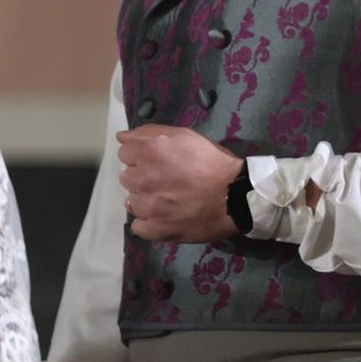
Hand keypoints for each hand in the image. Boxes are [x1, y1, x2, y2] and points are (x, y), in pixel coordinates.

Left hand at [117, 125, 241, 242]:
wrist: (238, 197)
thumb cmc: (216, 163)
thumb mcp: (188, 136)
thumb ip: (151, 132)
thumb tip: (122, 137)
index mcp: (150, 152)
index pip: (125, 152)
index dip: (142, 155)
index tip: (159, 161)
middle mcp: (143, 178)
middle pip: (127, 177)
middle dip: (143, 177)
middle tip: (167, 180)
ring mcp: (147, 206)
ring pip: (132, 202)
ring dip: (146, 200)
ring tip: (169, 200)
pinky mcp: (155, 229)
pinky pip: (138, 226)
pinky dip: (149, 222)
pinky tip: (164, 218)